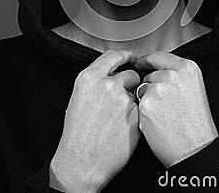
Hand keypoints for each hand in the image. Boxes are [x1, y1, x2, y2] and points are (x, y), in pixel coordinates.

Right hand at [50, 50, 139, 192]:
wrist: (82, 162)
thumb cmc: (78, 135)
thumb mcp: (79, 98)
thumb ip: (95, 82)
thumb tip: (110, 75)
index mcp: (89, 78)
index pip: (113, 55)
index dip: (125, 56)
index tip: (131, 57)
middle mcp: (106, 85)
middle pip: (130, 73)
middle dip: (130, 83)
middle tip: (121, 98)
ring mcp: (122, 99)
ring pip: (137, 92)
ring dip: (133, 100)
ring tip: (118, 118)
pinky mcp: (135, 114)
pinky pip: (141, 108)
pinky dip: (136, 114)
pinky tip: (123, 126)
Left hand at [134, 51, 217, 167]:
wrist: (194, 149)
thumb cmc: (195, 125)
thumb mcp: (193, 88)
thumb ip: (176, 74)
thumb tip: (154, 67)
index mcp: (188, 68)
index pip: (159, 56)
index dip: (147, 60)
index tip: (141, 62)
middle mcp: (174, 75)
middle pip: (150, 74)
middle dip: (151, 87)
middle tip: (167, 105)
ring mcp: (159, 88)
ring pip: (142, 88)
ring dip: (146, 99)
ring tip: (164, 114)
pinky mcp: (147, 104)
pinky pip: (137, 103)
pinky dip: (142, 112)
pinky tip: (156, 121)